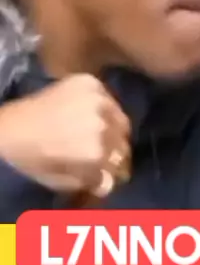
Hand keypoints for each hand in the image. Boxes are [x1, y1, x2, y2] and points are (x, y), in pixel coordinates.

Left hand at [0, 74, 130, 195]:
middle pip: (124, 142)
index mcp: (97, 152)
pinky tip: (92, 113)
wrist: (10, 127)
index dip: (116, 173)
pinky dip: (104, 106)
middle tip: (108, 154)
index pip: (120, 165)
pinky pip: (109, 97)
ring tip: (103, 133)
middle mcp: (102, 124)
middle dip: (117, 152)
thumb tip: (111, 181)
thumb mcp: (62, 182)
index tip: (112, 173)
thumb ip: (92, 182)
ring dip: (115, 128)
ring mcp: (98, 99)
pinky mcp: (90, 82)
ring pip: (121, 119)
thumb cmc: (33, 160)